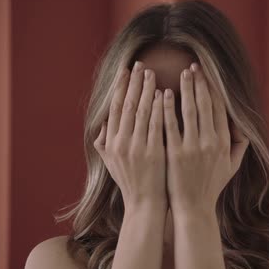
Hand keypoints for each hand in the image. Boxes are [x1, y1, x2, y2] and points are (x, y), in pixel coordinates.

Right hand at [93, 61, 167, 211]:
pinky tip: (164, 94)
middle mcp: (121, 143)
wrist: (145, 204)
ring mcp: (137, 148)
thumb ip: (105, 142)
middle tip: (140, 64)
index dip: (120, 87)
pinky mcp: (154, 153)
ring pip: (141, 112)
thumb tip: (103, 123)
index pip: (115, 108)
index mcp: (110, 143)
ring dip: (147, 90)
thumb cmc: (131, 182)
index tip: (125, 70)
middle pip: (127, 105)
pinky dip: (159, 108)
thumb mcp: (111, 162)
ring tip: (152, 73)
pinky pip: (157, 125)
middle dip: (134, 83)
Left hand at [163, 62, 249, 214]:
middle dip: (199, 83)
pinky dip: (167, 108)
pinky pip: (170, 125)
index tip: (207, 75)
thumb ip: (239, 145)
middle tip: (193, 67)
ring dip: (185, 89)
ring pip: (189, 111)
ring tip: (181, 73)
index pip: (219, 109)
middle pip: (205, 105)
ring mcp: (192, 147)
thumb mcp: (232, 166)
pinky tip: (163, 94)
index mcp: (224, 142)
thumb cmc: (212, 186)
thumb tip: (242, 125)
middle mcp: (210, 142)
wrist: (194, 207)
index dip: (213, 89)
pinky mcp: (175, 153)